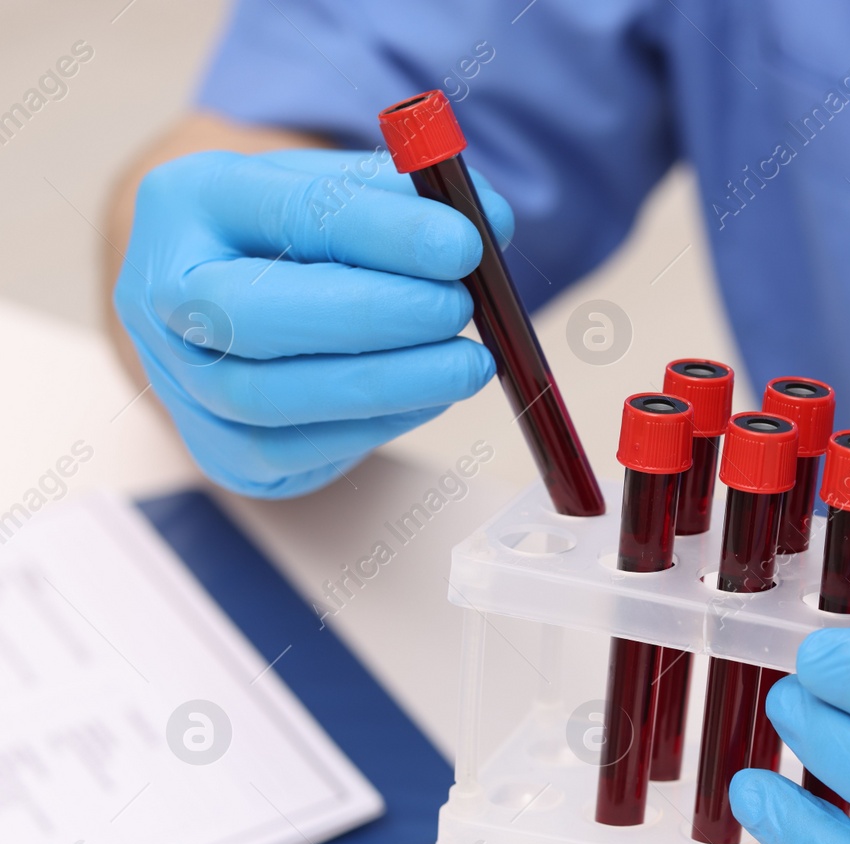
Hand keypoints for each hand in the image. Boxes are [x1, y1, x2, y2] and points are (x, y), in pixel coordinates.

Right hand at [113, 148, 511, 496]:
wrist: (230, 296)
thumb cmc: (299, 236)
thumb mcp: (344, 191)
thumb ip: (415, 198)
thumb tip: (491, 220)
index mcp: (189, 200)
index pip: (285, 213)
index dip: (381, 233)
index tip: (462, 244)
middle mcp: (159, 291)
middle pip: (249, 314)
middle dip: (370, 316)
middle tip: (458, 309)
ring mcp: (177, 377)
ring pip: (269, 397)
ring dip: (386, 384)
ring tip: (467, 362)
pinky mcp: (216, 446)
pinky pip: (293, 449)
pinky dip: (375, 426)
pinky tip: (429, 396)